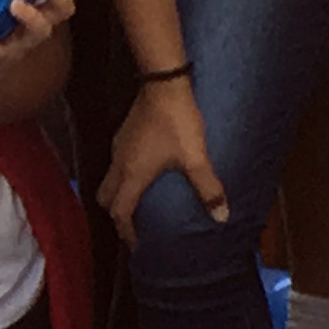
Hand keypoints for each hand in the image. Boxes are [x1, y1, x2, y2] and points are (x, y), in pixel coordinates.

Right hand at [97, 74, 228, 236]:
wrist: (163, 85)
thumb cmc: (178, 123)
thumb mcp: (195, 157)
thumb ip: (208, 188)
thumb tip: (222, 217)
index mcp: (132, 175)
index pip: (119, 212)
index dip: (126, 231)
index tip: (138, 244)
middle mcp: (119, 165)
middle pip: (106, 199)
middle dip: (117, 215)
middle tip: (135, 225)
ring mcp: (118, 148)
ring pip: (108, 180)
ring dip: (120, 196)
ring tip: (140, 203)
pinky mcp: (123, 136)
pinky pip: (115, 165)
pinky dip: (124, 178)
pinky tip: (144, 173)